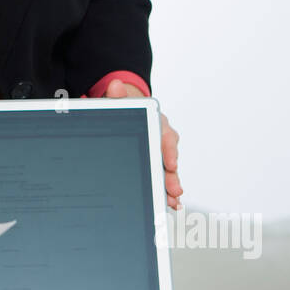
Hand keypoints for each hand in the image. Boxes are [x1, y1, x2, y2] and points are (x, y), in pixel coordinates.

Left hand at [104, 79, 182, 209]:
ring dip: (171, 187)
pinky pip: (164, 178)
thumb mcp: (119, 103)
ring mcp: (161, 153)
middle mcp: (163, 138)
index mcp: (157, 122)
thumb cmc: (126, 111)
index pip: (166, 135)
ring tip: (172, 202)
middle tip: (174, 190)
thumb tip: (115, 85)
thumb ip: (117, 97)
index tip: (170, 164)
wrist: (128, 115)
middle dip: (172, 176)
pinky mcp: (157, 164)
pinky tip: (171, 204)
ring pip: (168, 171)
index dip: (169, 151)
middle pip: (170, 158)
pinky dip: (167, 191)